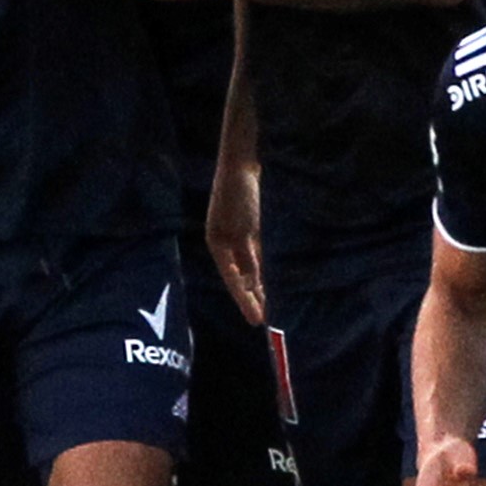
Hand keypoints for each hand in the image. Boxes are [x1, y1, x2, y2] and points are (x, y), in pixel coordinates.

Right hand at [205, 159, 264, 326]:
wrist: (241, 164)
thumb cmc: (240, 196)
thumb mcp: (245, 230)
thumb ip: (248, 258)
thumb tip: (252, 285)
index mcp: (217, 245)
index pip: (233, 281)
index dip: (245, 301)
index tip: (257, 321)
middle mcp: (224, 243)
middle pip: (238, 276)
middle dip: (250, 297)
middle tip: (262, 320)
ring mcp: (235, 235)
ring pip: (248, 266)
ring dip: (257, 284)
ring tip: (267, 305)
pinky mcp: (247, 226)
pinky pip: (254, 254)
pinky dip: (261, 267)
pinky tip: (268, 277)